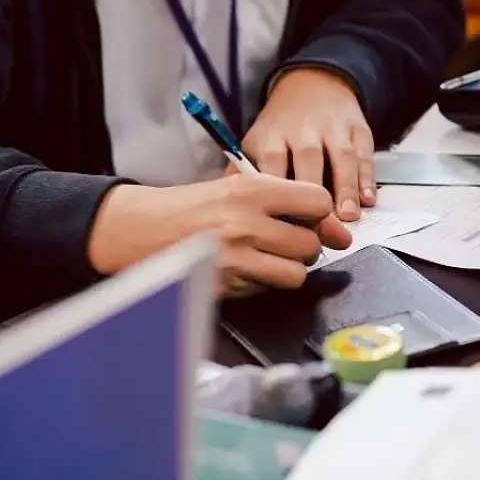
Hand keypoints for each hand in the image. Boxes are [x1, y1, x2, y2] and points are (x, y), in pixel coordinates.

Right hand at [88, 175, 352, 296]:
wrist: (141, 230)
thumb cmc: (193, 208)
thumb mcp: (238, 189)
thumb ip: (288, 204)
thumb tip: (339, 232)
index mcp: (251, 189)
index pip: (319, 201)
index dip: (319, 214)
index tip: (308, 218)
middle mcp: (246, 222)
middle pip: (310, 243)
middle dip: (302, 246)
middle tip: (280, 240)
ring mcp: (236, 257)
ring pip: (296, 273)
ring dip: (287, 269)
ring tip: (265, 257)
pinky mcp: (227, 285)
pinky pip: (268, 290)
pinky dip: (263, 283)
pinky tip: (243, 269)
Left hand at [241, 67, 376, 222]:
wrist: (312, 84)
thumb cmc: (281, 127)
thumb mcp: (256, 142)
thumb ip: (242, 173)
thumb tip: (229, 208)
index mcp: (272, 137)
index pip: (274, 167)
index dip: (281, 197)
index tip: (285, 226)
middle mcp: (303, 130)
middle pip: (309, 161)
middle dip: (315, 195)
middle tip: (320, 229)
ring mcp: (333, 128)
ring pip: (341, 157)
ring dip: (345, 189)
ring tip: (348, 218)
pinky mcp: (358, 129)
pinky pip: (364, 154)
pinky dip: (367, 178)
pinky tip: (368, 200)